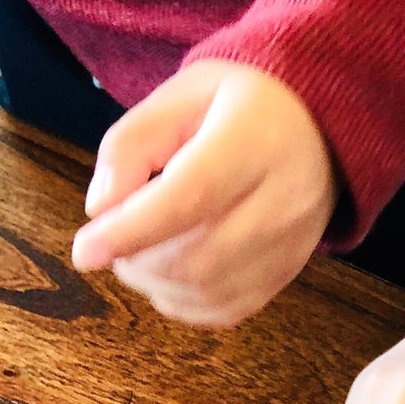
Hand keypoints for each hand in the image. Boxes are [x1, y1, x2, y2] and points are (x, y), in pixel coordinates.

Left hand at [70, 60, 337, 326]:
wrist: (321, 125)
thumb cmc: (241, 102)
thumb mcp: (181, 94)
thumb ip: (131, 143)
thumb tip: (100, 210)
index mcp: (253, 142)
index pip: (188, 200)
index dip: (130, 232)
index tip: (83, 252)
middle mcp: (282, 200)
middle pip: (196, 259)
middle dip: (136, 262)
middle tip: (110, 243)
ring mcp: (291, 244)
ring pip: (209, 292)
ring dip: (154, 284)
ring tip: (137, 255)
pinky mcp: (288, 272)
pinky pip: (227, 309)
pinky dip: (184, 304)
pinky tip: (168, 278)